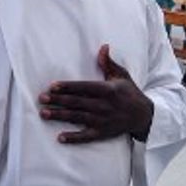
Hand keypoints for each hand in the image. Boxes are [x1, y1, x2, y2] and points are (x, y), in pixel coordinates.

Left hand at [39, 44, 153, 142]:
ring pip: (77, 117)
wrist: (144, 116)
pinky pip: (86, 137)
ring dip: (60, 115)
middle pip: (77, 102)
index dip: (68, 86)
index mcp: (107, 90)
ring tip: (44, 113)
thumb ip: (109, 63)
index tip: (52, 86)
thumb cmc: (130, 93)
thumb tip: (103, 47)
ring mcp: (102, 120)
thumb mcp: (122, 76)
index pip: (83, 87)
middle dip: (58, 100)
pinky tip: (60, 138)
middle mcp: (104, 105)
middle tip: (41, 98)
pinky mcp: (103, 133)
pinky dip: (73, 138)